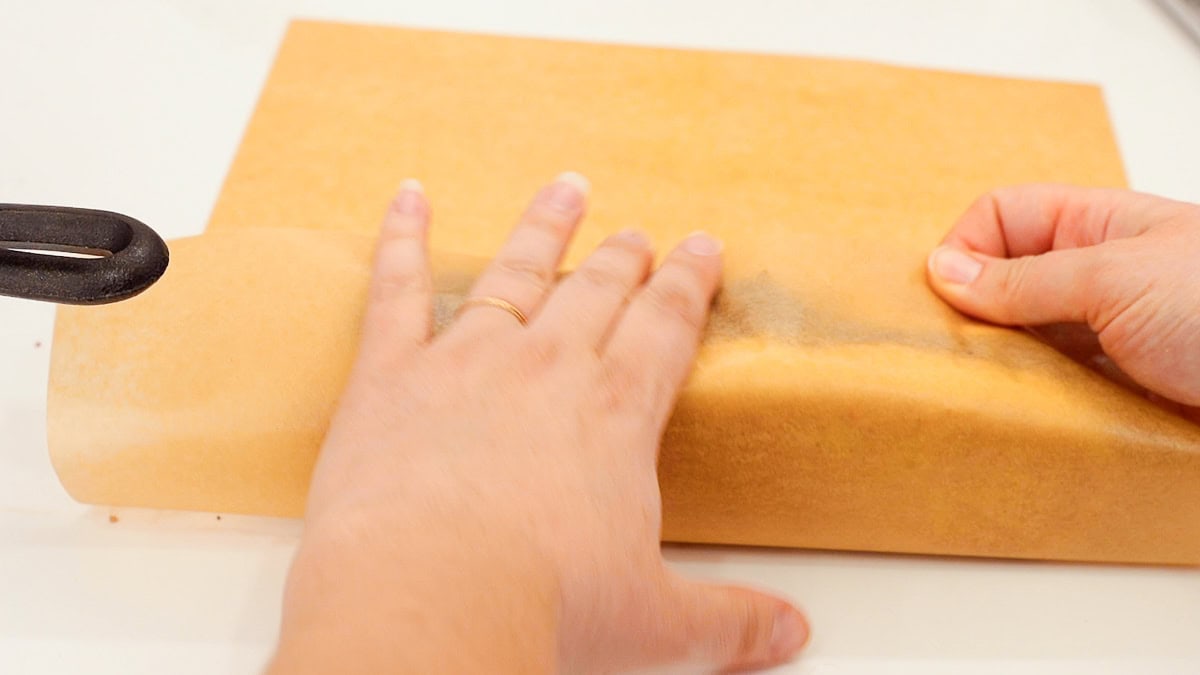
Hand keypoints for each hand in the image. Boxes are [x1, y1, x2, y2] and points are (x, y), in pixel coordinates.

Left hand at [269, 174, 809, 673]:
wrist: (429, 601)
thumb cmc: (541, 606)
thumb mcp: (656, 621)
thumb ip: (729, 621)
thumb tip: (790, 636)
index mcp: (617, 413)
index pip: (666, 326)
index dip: (688, 282)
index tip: (701, 246)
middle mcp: (548, 367)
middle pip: (598, 291)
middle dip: (624, 257)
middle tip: (638, 231)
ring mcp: (468, 360)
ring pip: (516, 272)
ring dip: (544, 227)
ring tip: (565, 189)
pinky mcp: (393, 374)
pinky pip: (396, 290)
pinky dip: (401, 239)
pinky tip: (409, 199)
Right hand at [926, 184, 1199, 417]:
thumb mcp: (1116, 279)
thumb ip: (1026, 279)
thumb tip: (943, 270)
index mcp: (1100, 226)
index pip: (1002, 217)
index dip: (966, 248)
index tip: (945, 299)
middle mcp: (1104, 277)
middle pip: (1008, 285)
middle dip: (977, 317)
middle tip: (958, 354)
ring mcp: (1116, 337)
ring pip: (1032, 345)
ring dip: (1008, 369)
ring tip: (990, 394)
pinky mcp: (1129, 392)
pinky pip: (1065, 396)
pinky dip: (1043, 410)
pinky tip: (1031, 423)